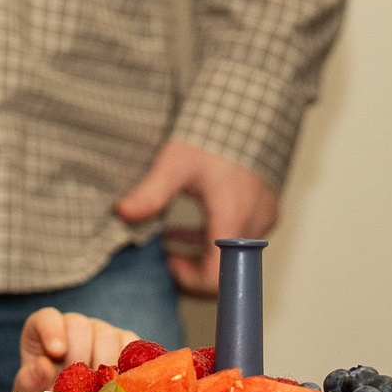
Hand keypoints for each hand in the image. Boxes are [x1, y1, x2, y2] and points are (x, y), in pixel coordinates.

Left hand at [17, 308, 141, 391]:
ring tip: (96, 391)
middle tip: (77, 385)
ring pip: (107, 336)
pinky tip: (119, 385)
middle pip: (79, 327)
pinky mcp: (125, 341)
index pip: (48, 318)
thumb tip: (44, 367)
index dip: (52, 331)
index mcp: (45, 328)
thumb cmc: (46, 390)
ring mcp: (102, 330)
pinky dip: (125, 366)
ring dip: (102, 366)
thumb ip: (31, 378)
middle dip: (78, 358)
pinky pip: (130, 346)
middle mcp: (75, 324)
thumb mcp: (31, 388)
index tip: (56, 352)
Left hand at [113, 142, 279, 296]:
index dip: (191, 281)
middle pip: (225, 271)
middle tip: (165, 255)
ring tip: (169, 238)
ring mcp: (264, 218)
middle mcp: (255, 223)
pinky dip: (216, 239)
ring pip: (233, 257)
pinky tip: (191, 224)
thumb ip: (151, 192)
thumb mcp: (176, 162)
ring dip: (201, 252)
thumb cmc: (215, 133)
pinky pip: (242, 241)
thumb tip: (123, 212)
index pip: (218, 277)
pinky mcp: (268, 210)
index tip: (169, 265)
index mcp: (233, 218)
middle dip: (192, 266)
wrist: (252, 110)